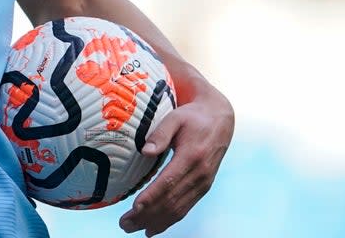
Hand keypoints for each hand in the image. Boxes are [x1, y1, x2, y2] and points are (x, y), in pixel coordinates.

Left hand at [118, 88, 233, 235]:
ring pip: (178, 210)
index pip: (169, 182)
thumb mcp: (176, 117)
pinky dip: (168, 221)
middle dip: (147, 215)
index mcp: (192, 157)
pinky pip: (185, 209)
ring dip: (155, 222)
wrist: (220, 120)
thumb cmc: (193, 117)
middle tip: (124, 223)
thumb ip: (161, 133)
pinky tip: (153, 228)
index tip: (134, 208)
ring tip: (132, 228)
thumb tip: (145, 151)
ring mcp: (203, 183)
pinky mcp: (203, 188)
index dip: (151, 197)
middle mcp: (200, 174)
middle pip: (171, 201)